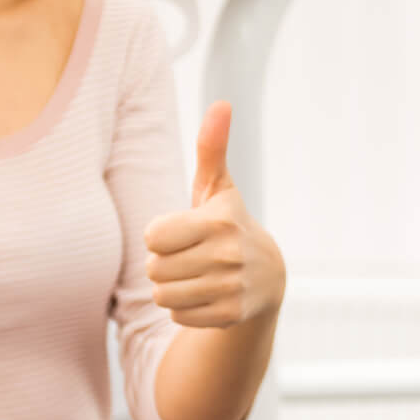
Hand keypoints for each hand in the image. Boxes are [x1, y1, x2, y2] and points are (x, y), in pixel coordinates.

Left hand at [144, 102, 285, 328]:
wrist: (267, 278)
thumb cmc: (228, 225)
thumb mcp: (219, 188)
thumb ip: (212, 147)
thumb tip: (221, 103)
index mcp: (218, 221)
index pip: (152, 237)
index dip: (160, 235)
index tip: (181, 232)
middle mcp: (227, 255)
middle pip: (154, 269)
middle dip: (164, 264)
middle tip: (189, 256)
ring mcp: (231, 287)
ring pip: (162, 295)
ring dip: (171, 288)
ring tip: (195, 276)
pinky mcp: (231, 315)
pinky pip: (178, 315)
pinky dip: (185, 309)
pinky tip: (206, 295)